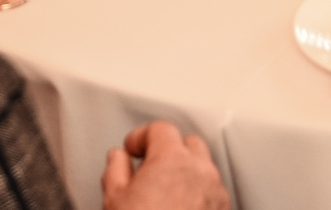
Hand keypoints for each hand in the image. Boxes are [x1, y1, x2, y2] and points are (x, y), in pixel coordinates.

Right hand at [103, 122, 228, 209]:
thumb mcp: (114, 198)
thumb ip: (115, 169)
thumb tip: (118, 157)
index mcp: (173, 159)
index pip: (160, 129)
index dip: (142, 136)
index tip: (132, 149)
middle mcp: (201, 171)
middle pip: (188, 143)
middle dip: (168, 149)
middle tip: (148, 166)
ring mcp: (216, 193)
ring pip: (203, 168)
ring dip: (185, 171)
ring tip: (163, 191)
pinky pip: (211, 192)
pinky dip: (197, 192)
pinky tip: (178, 208)